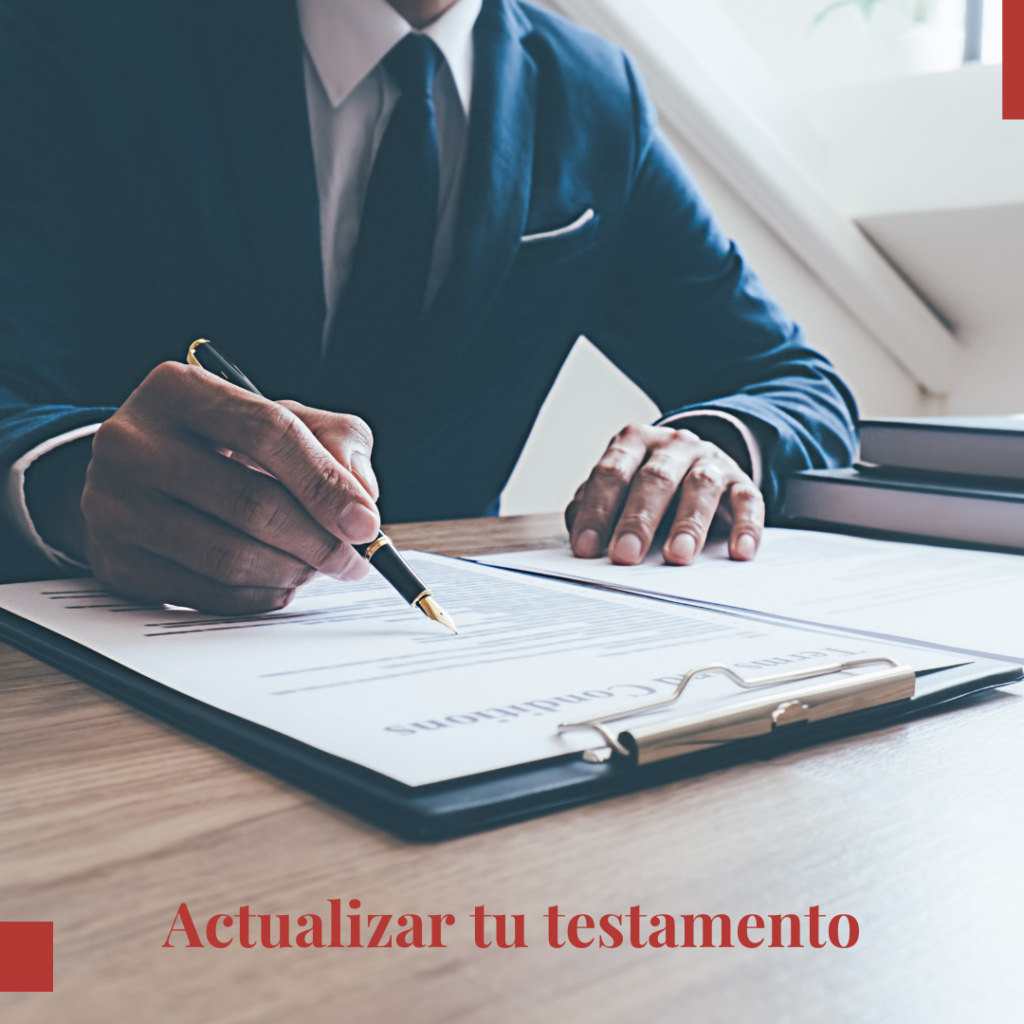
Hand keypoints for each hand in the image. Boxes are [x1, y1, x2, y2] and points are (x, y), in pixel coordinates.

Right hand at [36, 362, 381, 613]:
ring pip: (230, 557)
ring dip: (293, 572)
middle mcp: (132, 442)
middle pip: (251, 503)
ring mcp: (114, 506)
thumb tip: (362, 495)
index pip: (268, 432)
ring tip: (317, 566)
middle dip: (319, 541)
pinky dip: (260, 595)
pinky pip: (209, 594)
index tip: (366, 523)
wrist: (139, 476)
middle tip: (354, 559)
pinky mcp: (115, 562)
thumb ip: (335, 440)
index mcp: (178, 390)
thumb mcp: (281, 418)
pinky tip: (280, 580)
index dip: (325, 484)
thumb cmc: (224, 444)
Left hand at [565, 424, 763, 565]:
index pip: (612, 473)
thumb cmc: (647, 483)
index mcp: (634, 443)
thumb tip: (579, 537)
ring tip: (678, 555)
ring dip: (689, 523)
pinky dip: (745, 526)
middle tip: (626, 554)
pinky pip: (747, 500)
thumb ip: (595, 506)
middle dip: (639, 519)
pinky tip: (738, 551)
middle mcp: (673, 446)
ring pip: (701, 485)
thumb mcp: (618, 487)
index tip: (587, 547)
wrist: (698, 461)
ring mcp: (710, 461)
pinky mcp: (742, 481)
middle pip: (655, 478)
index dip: (598, 511)